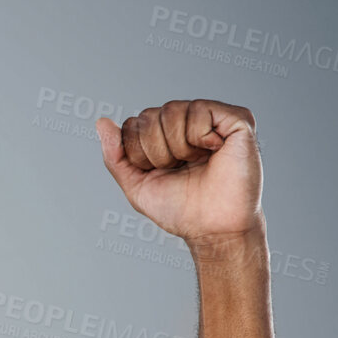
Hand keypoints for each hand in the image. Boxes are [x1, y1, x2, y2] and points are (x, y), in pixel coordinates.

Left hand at [95, 100, 262, 255]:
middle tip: (180, 169)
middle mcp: (187, 122)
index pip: (133, 124)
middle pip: (148, 116)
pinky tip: (213, 150)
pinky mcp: (236, 119)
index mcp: (164, 135)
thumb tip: (101, 122)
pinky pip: (200, 110)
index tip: (159, 173)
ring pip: (172, 110)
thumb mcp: (137, 185)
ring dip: (177, 146)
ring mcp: (212, 118)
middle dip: (156, 151)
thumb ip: (116, 156)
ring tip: (197, 161)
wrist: (214, 228)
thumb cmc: (181, 210)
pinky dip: (199, 136)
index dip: (138, 153)